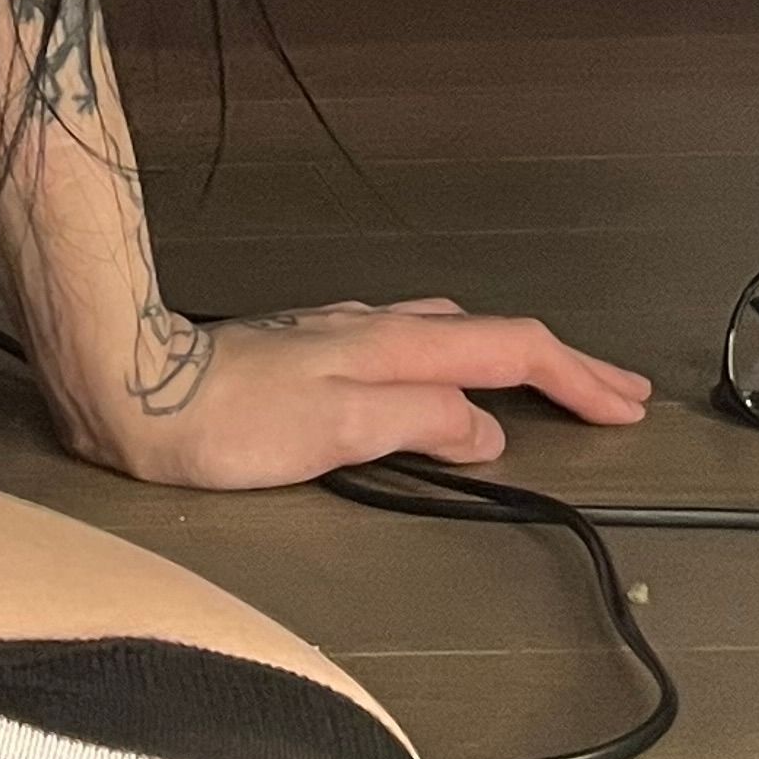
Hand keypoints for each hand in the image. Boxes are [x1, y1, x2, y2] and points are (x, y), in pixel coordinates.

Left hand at [73, 295, 652, 491]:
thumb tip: (486, 429)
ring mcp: (338, 332)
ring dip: (508, 356)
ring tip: (550, 382)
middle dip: (557, 362)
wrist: (133, 387)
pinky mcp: (309, 348)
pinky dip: (457, 357)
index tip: (625, 408)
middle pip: (487, 333)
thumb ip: (418, 423)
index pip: (505, 348)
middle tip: (614, 393)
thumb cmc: (229, 421)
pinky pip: (410, 343)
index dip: (572, 376)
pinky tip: (445, 376)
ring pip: (447, 332)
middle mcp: (370, 326)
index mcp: (390, 345)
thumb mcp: (337, 432)